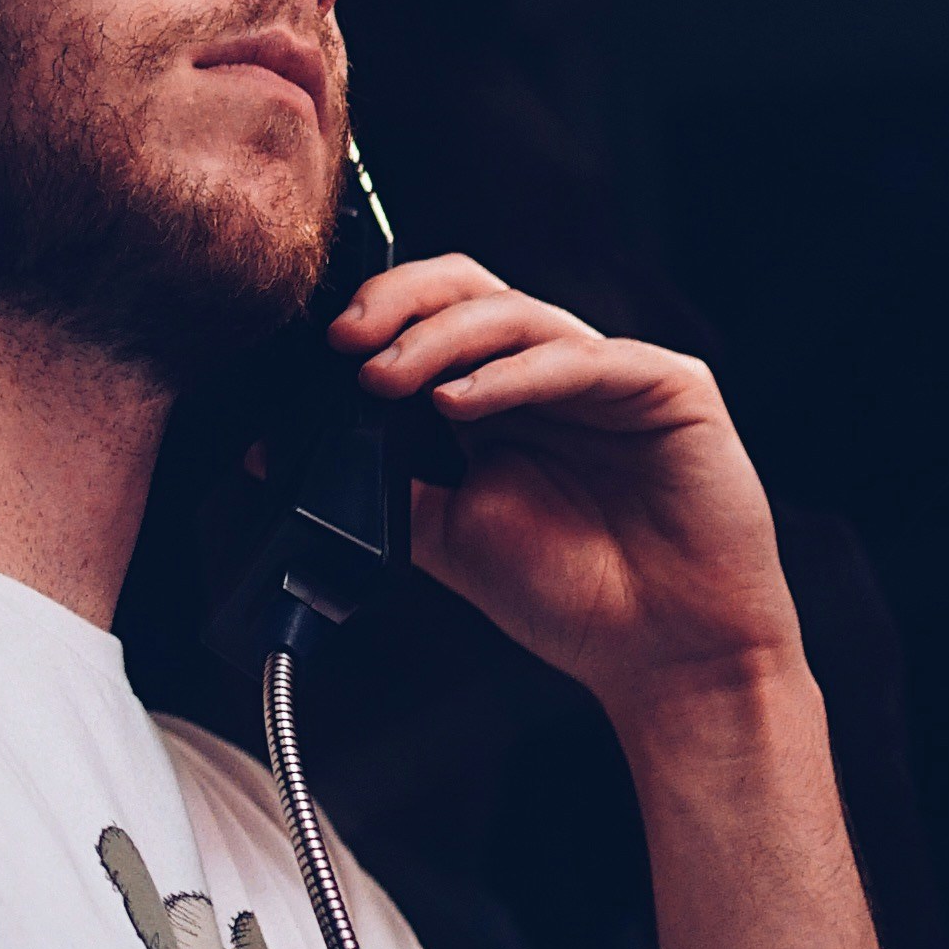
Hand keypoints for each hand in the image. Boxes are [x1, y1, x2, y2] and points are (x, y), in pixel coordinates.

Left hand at [333, 253, 804, 723]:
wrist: (665, 656)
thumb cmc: (574, 597)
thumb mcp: (450, 534)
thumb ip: (382, 482)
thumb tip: (279, 452)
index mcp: (500, 397)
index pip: (433, 317)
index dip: (379, 317)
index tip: (323, 350)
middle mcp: (551, 373)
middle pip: (471, 291)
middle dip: (399, 304)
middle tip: (347, 341)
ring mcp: (611, 373)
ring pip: (517, 315)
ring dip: (441, 341)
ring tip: (387, 379)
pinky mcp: (669, 386)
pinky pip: (583, 360)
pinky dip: (514, 374)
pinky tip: (461, 400)